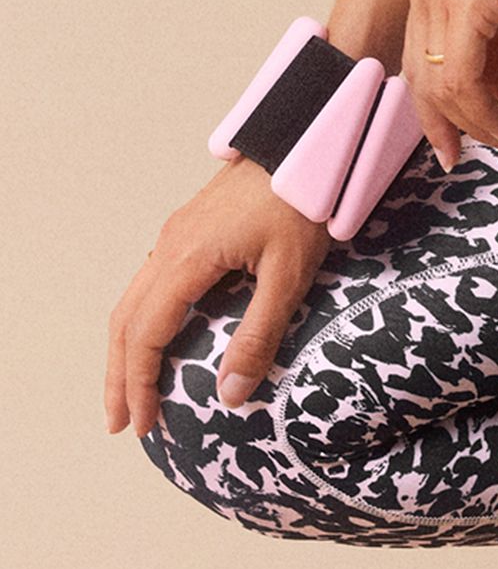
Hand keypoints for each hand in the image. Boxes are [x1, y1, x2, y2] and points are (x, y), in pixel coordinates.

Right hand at [106, 160, 330, 435]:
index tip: (144, 424)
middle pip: (125, 320)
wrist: (306, 144)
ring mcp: (176, 236)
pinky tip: (155, 341)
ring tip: (128, 391)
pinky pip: (150, 284)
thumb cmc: (302, 204)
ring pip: (132, 300)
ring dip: (125, 349)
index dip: (140, 384)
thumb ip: (260, 335)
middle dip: (119, 376)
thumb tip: (230, 393)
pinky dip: (142, 322)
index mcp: (187, 259)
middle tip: (120, 422)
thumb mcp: (289, 276)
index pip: (146, 334)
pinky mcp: (190, 231)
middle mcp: (170, 247)